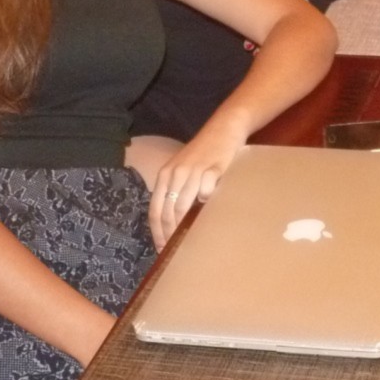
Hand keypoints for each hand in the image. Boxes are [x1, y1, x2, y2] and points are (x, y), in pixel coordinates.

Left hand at [149, 114, 248, 250]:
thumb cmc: (203, 152)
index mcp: (165, 175)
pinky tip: (211, 212)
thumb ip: (176, 189)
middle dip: (170, 234)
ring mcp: (193, 171)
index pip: (155, 210)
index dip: (157, 233)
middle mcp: (175, 173)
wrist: (223, 129)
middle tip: (177, 251)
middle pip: (168, 212)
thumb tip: (173, 221)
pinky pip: (206, 193)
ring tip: (192, 239)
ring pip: (184, 206)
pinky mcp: (212, 169)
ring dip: (187, 225)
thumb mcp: (183, 168)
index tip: (162, 249)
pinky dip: (207, 204)